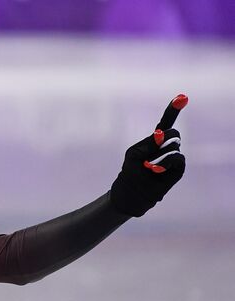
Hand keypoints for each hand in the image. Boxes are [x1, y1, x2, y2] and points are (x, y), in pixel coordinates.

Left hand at [110, 94, 187, 216]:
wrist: (133, 190)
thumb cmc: (131, 170)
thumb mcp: (135, 153)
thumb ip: (149, 142)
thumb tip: (161, 133)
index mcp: (154, 140)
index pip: (166, 122)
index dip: (173, 110)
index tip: (182, 97)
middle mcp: (166, 147)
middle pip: (174, 132)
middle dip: (166, 135)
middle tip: (158, 141)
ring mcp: (173, 157)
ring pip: (174, 145)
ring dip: (159, 154)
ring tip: (148, 166)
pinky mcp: (178, 169)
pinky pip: (177, 158)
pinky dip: (165, 162)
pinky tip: (155, 169)